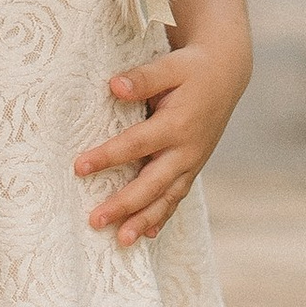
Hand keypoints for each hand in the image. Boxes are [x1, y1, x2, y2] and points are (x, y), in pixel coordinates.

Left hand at [75, 41, 246, 247]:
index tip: (79, 167)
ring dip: (144, 221)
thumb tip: (114, 86)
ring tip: (121, 241)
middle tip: (95, 220)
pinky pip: (177, 197)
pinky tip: (147, 234)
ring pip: (167, 198)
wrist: (226, 74)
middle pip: (152, 183)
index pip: (136, 144)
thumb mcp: (170, 65)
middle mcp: (186, 149)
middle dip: (124, 204)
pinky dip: (163, 216)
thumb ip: (143, 78)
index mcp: (177, 123)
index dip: (108, 156)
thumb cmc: (192, 68)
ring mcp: (192, 162)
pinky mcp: (192, 168)